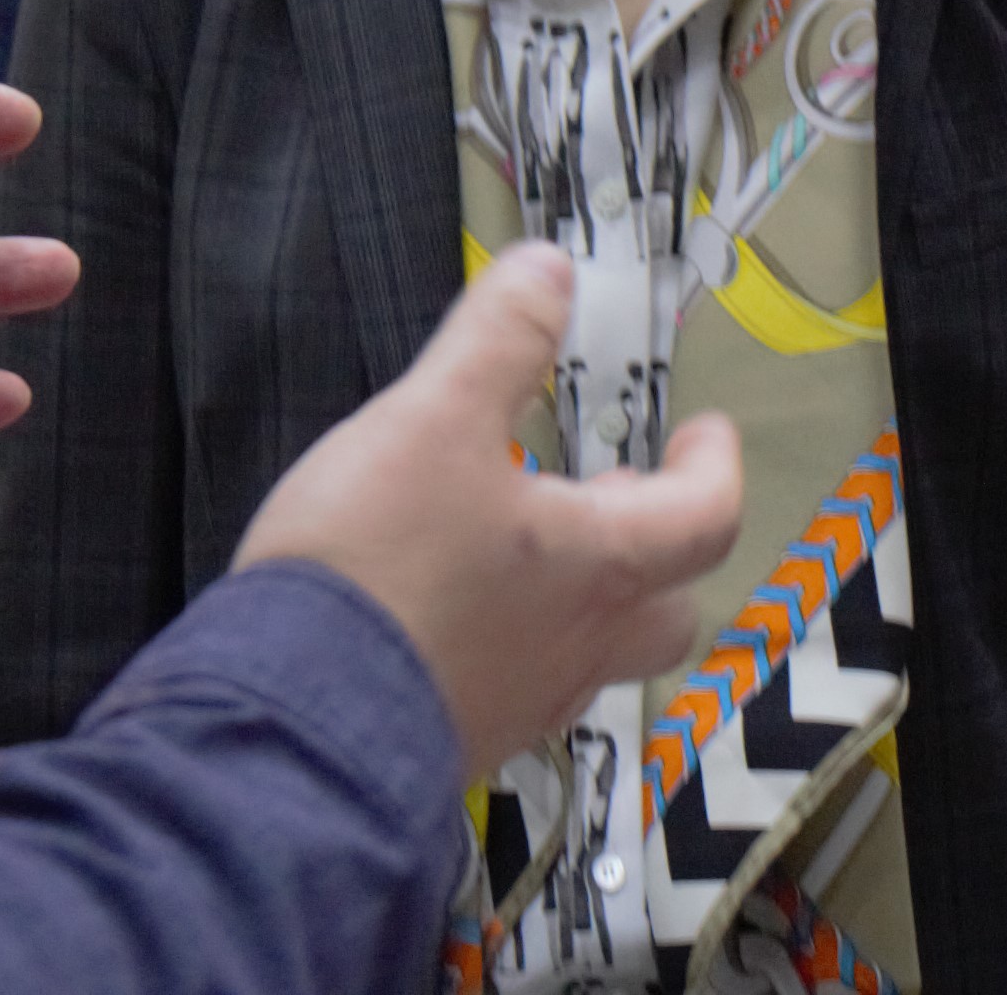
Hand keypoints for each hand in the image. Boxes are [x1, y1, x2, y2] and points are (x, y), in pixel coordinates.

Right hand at [234, 243, 747, 776]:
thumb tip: (550, 271)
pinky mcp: (462, 735)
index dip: (714, 468)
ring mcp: (523, 702)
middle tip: (611, 495)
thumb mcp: (432, 417)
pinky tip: (452, 607)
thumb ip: (497, 339)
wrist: (291, 715)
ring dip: (580, 594)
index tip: (702, 435)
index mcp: (598, 564)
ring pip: (593, 652)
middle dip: (652, 544)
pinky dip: (512, 638)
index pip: (706, 519)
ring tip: (521, 542)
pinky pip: (518, 684)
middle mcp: (579, 645)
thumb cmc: (377, 565)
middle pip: (664, 606)